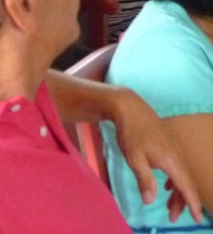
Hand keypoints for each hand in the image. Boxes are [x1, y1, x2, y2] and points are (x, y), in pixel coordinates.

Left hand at [112, 89, 202, 222]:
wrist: (129, 107)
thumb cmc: (130, 133)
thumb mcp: (134, 158)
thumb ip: (145, 180)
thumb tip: (150, 201)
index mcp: (171, 161)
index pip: (186, 187)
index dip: (191, 204)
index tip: (197, 219)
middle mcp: (177, 156)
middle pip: (185, 183)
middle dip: (182, 202)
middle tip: (173, 217)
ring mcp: (174, 149)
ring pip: (181, 175)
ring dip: (177, 191)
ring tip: (169, 206)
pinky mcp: (169, 144)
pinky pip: (177, 167)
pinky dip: (174, 179)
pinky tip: (167, 186)